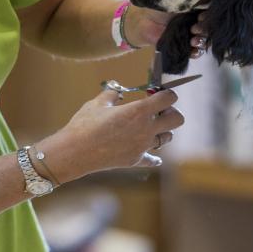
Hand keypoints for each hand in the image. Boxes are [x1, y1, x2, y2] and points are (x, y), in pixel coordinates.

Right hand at [40, 88, 185, 180]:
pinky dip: (153, 156)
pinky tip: (149, 152)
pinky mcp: (136, 160)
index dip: (166, 94)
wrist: (75, 152)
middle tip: (157, 110)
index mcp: (139, 111)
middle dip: (171, 112)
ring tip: (147, 127)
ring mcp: (143, 146)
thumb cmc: (85, 124)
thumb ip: (112, 94)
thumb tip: (118, 92)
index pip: (169, 98)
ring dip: (162, 130)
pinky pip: (153, 159)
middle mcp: (146, 129)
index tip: (157, 94)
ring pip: (167, 138)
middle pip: (177, 119)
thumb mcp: (98, 102)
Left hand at [127, 7, 209, 58]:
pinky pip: (196, 52)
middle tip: (195, 28)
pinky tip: (192, 50)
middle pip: (210, 28)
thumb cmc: (159, 6)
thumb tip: (204, 1)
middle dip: (206, 30)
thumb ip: (190, 0)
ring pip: (205, 40)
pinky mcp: (184, 46)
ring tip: (193, 40)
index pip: (211, 13)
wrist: (143, 21)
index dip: (210, 16)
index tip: (201, 16)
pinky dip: (196, 53)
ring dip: (202, 41)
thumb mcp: (176, 0)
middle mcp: (197, 21)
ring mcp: (191, 35)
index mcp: (197, 8)